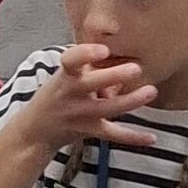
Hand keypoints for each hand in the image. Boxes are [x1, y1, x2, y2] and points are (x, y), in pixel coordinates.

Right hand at [0, 39, 160, 187]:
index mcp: (64, 75)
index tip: (103, 50)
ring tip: (151, 91)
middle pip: (91, 84)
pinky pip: (112, 134)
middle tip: (136, 68)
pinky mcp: (88, 130)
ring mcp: (79, 114)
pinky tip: (152, 137)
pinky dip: (132, 137)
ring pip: (106, 108)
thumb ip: (92, 69)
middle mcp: (70, 94)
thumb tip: (123, 69)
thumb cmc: (57, 94)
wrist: (35, 129)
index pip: (70, 60)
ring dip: (130, 101)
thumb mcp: (66, 76)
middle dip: (113, 76)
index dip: (86, 54)